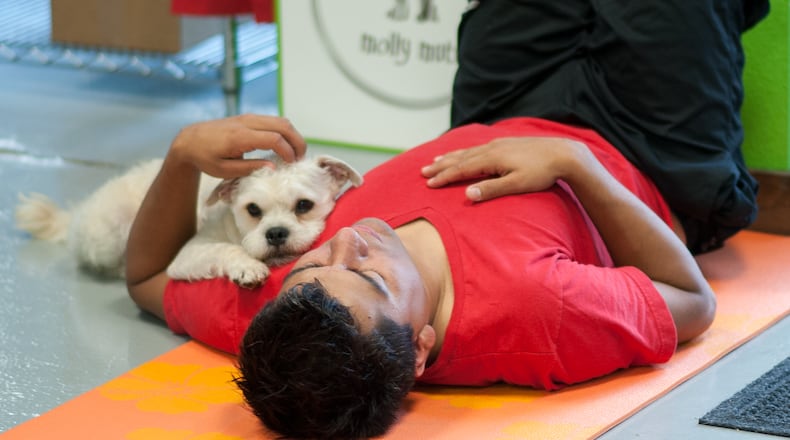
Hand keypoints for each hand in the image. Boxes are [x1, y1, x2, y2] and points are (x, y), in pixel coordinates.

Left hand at [171, 114, 306, 178]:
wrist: (189, 141)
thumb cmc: (205, 158)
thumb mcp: (224, 170)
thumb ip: (249, 168)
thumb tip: (273, 167)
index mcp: (240, 137)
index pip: (274, 139)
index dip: (288, 151)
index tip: (291, 164)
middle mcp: (247, 123)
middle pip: (283, 125)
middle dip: (297, 141)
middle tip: (301, 158)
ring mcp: (248, 118)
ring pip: (280, 120)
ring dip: (293, 135)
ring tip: (295, 153)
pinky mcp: (249, 118)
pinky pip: (273, 121)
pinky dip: (284, 132)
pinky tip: (284, 146)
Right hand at [421, 137, 584, 201]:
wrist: (564, 154)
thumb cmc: (541, 173)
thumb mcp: (516, 185)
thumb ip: (490, 190)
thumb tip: (466, 194)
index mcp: (492, 158)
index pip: (461, 169)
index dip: (444, 177)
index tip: (428, 184)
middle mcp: (492, 148)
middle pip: (460, 157)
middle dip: (440, 165)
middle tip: (422, 172)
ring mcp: (499, 143)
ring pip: (468, 151)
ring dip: (450, 157)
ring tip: (435, 160)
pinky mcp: (506, 143)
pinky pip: (477, 147)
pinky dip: (465, 151)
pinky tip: (464, 153)